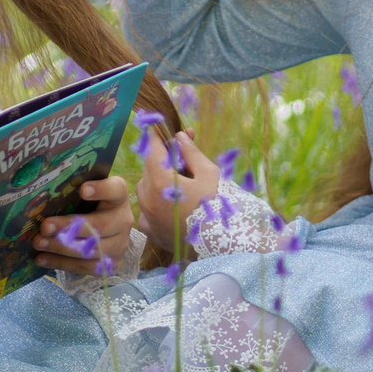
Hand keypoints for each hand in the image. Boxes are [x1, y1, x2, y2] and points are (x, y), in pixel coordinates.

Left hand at [37, 175, 135, 276]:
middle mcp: (124, 220)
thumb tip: (44, 195)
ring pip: (91, 250)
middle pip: (100, 225)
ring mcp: (120, 244)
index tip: (82, 190)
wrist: (101, 227)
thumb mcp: (83, 193)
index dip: (101, 190)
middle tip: (45, 226)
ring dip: (61, 247)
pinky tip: (42, 259)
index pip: (116, 190)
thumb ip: (72, 191)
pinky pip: (86, 267)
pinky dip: (61, 263)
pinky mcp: (111, 263)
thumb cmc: (87, 204)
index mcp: (119, 195)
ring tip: (39, 243)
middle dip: (69, 227)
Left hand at [136, 130, 221, 253]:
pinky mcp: (151, 232)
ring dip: (160, 182)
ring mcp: (148, 217)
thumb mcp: (209, 173)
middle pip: (150, 170)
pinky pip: (148, 211)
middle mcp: (148, 199)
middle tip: (185, 155)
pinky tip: (175, 205)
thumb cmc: (219, 207)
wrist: (224, 246)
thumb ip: (190, 152)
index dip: (155, 136)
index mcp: (160, 181)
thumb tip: (179, 137)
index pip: (151, 150)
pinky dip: (157, 204)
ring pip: (148, 189)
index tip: (156, 126)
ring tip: (185, 184)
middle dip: (165, 160)